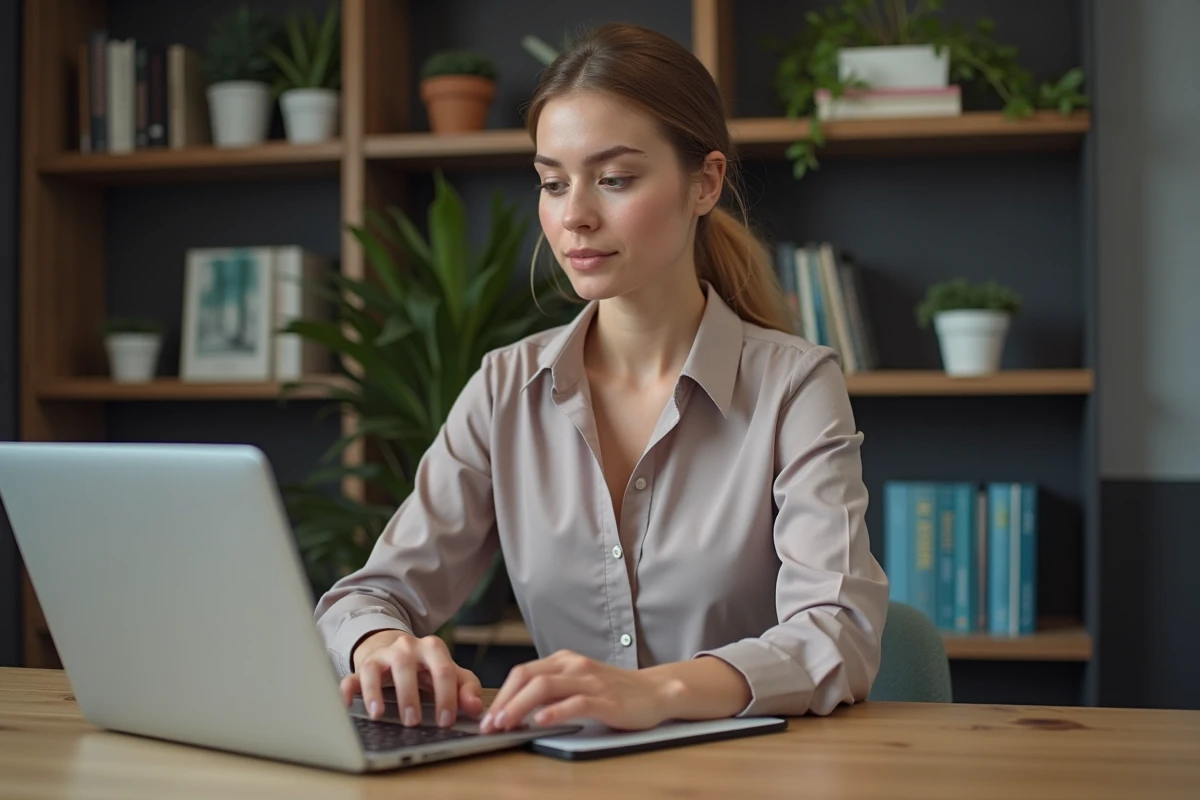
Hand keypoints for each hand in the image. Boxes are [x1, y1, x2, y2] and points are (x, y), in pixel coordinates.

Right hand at [340, 629, 483, 727]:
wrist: (402, 651)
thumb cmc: (430, 668)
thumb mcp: (452, 674)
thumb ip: (467, 688)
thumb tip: (476, 708)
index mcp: (432, 648)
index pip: (442, 670)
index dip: (446, 696)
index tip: (446, 720)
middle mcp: (405, 647)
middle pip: (405, 666)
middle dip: (409, 695)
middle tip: (413, 722)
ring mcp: (382, 657)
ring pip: (374, 669)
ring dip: (375, 692)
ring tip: (378, 714)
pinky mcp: (362, 669)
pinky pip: (350, 677)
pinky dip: (346, 691)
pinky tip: (348, 706)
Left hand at [480, 650, 674, 732]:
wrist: (654, 692)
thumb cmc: (613, 691)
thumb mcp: (577, 683)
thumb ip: (551, 691)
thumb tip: (515, 708)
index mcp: (563, 660)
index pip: (522, 673)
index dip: (500, 694)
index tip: (487, 717)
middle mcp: (573, 665)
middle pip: (527, 677)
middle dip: (503, 701)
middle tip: (490, 724)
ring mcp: (590, 681)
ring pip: (545, 688)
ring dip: (519, 707)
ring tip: (506, 724)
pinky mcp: (605, 699)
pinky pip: (575, 703)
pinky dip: (554, 712)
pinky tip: (540, 721)